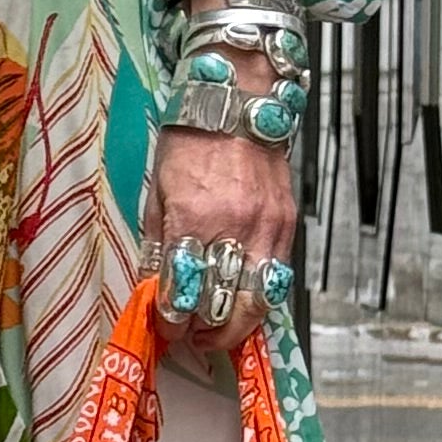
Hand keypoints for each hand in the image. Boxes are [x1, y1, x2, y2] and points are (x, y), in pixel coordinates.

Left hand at [150, 122, 298, 354]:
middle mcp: (234, 228)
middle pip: (223, 306)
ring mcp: (266, 228)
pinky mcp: (287, 224)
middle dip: (204, 333)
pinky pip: (276, 278)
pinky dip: (259, 301)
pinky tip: (243, 306)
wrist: (236, 103)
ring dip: (236, 328)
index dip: (172, 320)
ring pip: (257, 302)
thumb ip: (158, 245)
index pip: (182, 292)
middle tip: (191, 337)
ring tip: (217, 333)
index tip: (166, 326)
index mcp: (193, 218)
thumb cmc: (190, 142)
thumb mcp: (157, 193)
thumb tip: (155, 288)